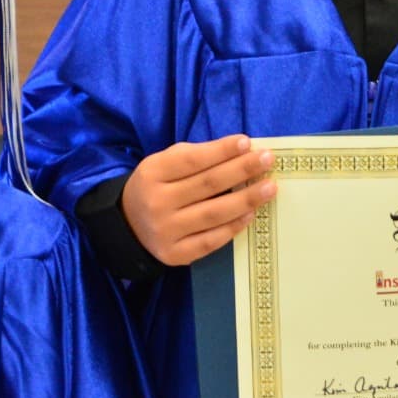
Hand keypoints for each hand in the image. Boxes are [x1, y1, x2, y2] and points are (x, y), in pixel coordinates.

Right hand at [123, 136, 276, 264]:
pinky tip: (250, 214)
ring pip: (213, 214)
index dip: (221, 151)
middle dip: (241, 170)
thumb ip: (195, 157)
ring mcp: (166, 231)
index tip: (247, 143)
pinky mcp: (175, 254)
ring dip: (246, 200)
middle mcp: (157, 203)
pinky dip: (233, 227)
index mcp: (152, 173)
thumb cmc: (157, 186)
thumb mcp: (163, 164)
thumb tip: (240, 151)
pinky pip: (211, 240)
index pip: (191, 160)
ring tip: (269, 187)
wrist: (128, 226)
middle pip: (207, 185)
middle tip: (268, 160)